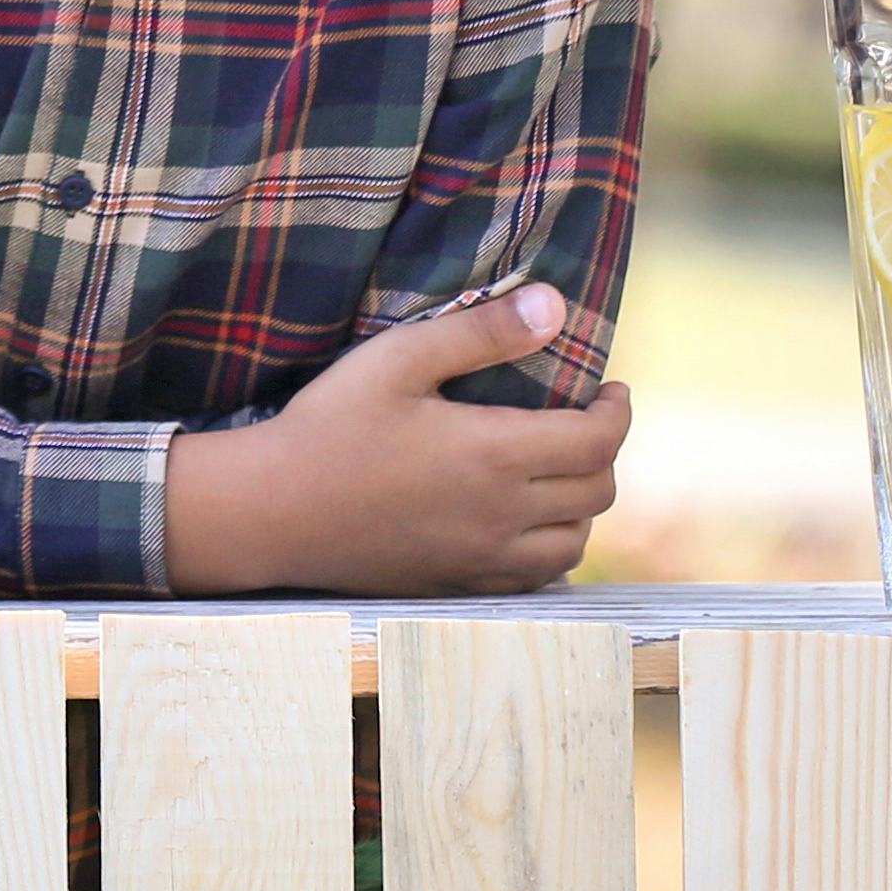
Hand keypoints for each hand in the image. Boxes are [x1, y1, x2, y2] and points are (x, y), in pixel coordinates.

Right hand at [158, 283, 632, 593]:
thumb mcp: (397, 358)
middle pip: (598, 492)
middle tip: (581, 421)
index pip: (600, 440)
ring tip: (557, 471)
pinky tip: (523, 521)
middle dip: (603, 451)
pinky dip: (550, 547)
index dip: (618, 412)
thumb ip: (480, 332)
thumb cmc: (330, 425)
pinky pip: (537, 578)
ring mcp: (483, 559)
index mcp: (496, 455)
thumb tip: (555, 305)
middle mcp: (503, 515)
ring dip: (582, 505)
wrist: (273, 510)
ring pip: (574, 542)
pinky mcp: (460, 585)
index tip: (610, 388)